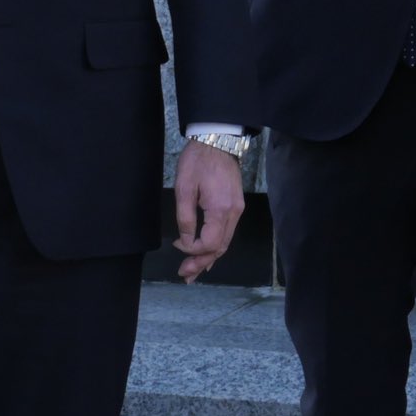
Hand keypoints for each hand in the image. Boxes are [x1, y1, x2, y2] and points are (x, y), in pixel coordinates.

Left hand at [172, 138, 244, 282]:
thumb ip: (185, 218)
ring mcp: (237, 210)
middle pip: (220, 248)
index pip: (210, 244)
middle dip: (201, 263)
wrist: (217, 140)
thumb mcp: (184, 188)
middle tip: (185, 275)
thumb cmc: (198, 161)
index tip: (177, 246)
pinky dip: (217, 246)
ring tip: (193, 271)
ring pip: (225, 242)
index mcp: (221, 210)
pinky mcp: (236, 205)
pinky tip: (208, 254)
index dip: (193, 251)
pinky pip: (227, 232)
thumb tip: (186, 241)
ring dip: (209, 258)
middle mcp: (234, 213)